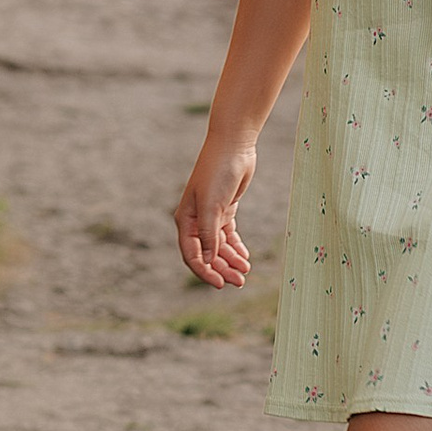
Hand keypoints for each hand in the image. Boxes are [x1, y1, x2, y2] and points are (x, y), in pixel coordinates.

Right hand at [174, 129, 257, 288]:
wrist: (233, 146)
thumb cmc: (217, 172)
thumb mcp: (212, 206)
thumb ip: (209, 235)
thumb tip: (208, 261)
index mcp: (186, 220)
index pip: (192, 254)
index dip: (205, 271)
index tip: (221, 284)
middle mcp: (196, 220)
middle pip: (207, 254)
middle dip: (222, 269)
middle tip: (240, 281)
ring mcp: (211, 215)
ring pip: (219, 246)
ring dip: (231, 260)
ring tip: (246, 271)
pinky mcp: (225, 209)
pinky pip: (228, 235)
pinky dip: (236, 247)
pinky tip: (244, 256)